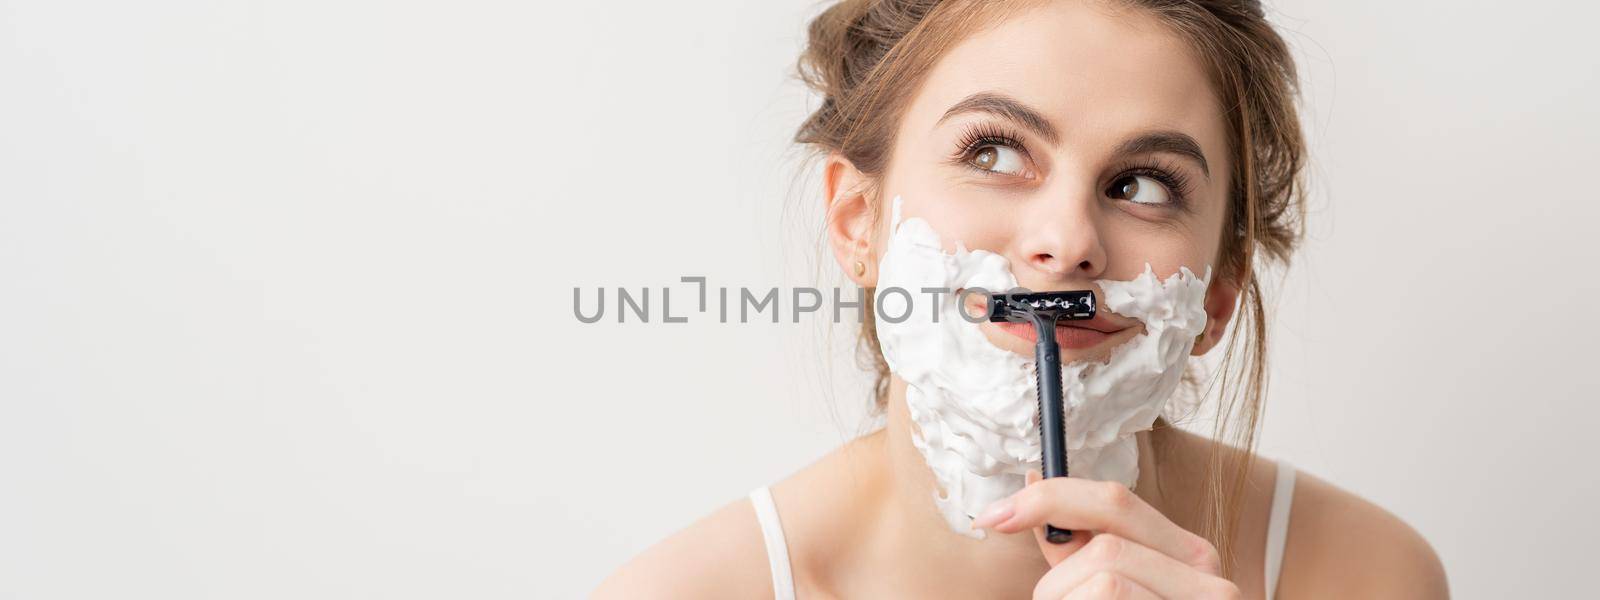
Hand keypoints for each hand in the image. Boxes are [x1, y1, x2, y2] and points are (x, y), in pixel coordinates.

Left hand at [972, 471, 1240, 598]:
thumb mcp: (1116, 591)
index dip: (1049, 499)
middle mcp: (1209, 581)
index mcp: (1189, 557)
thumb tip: (1033, 487)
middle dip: (1059, 584)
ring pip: (1104, 584)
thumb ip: (1078, 549)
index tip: (993, 516)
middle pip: (1105, 548)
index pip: (1116, 501)